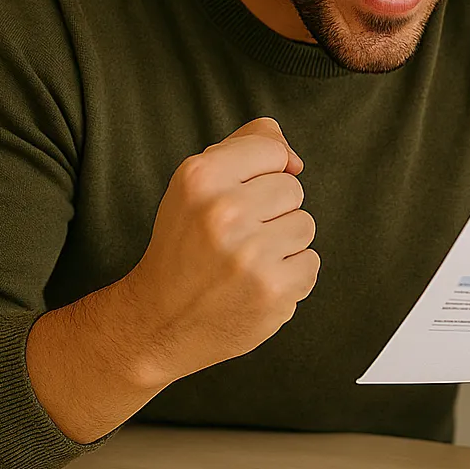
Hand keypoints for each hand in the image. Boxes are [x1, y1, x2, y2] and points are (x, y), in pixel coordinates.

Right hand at [119, 117, 318, 386]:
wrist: (159, 322)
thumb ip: (247, 146)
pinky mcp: (273, 290)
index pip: (272, 150)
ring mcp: (250, 254)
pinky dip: (289, 276)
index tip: (233, 199)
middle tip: (233, 238)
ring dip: (282, 244)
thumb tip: (295, 161)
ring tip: (243, 262)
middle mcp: (223, 211)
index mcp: (200, 176)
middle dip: (270, 211)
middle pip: (292, 189)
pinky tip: (254, 285)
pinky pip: (310, 263)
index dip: (259, 175)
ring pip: (305, 224)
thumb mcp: (196, 183)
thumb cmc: (185, 244)